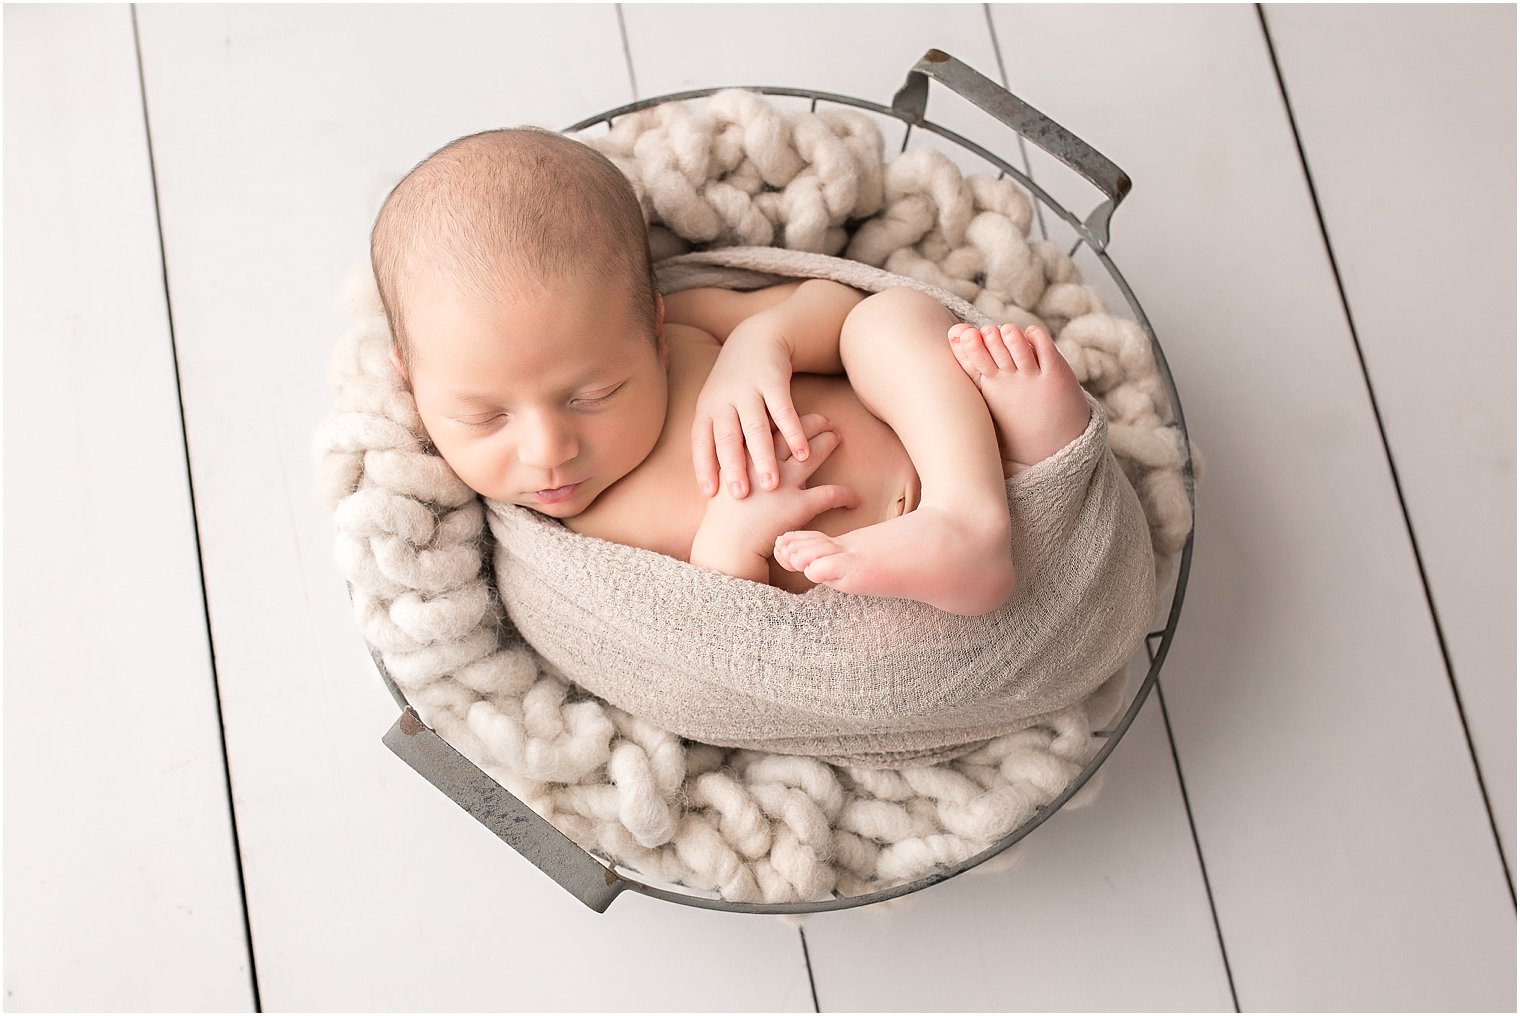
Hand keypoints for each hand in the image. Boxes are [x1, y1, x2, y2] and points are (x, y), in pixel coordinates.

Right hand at [689, 414, 857, 581]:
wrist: (726, 547)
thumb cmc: (723, 519)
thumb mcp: (722, 483)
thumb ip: (735, 466)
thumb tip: (743, 455)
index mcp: (744, 454)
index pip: (770, 425)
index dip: (786, 416)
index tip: (795, 412)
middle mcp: (764, 463)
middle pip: (794, 432)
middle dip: (814, 422)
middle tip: (826, 421)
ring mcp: (783, 483)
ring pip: (813, 453)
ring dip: (829, 442)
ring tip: (838, 438)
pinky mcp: (798, 505)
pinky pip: (830, 494)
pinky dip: (845, 495)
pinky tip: (854, 498)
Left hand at [691, 321, 810, 500]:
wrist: (756, 338)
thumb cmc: (736, 384)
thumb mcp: (719, 405)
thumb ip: (719, 437)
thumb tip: (719, 480)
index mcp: (707, 408)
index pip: (702, 442)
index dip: (705, 467)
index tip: (710, 495)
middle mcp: (724, 399)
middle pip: (728, 438)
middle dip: (734, 468)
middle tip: (741, 496)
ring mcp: (748, 389)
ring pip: (755, 427)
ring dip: (763, 457)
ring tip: (771, 484)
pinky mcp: (772, 381)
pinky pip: (783, 410)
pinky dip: (793, 432)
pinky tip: (802, 453)